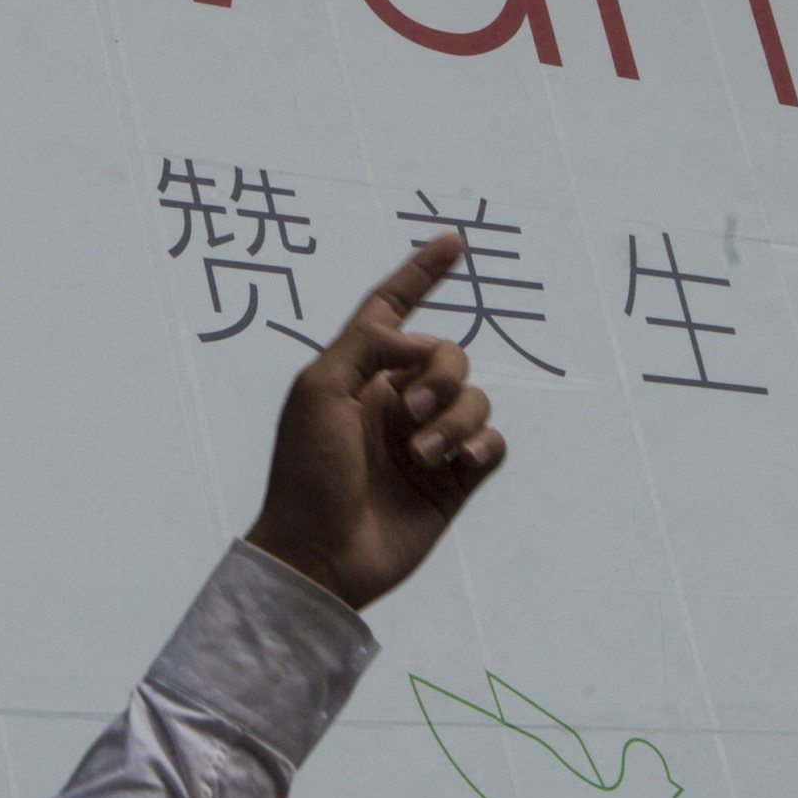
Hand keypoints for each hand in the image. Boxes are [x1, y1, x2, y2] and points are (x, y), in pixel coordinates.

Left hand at [243, 233, 504, 609]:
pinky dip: (480, 444)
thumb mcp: (318, 392)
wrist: (320, 553)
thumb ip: (366, 345)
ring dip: (454, 419)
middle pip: (449, 354)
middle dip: (441, 374)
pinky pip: (492, 442)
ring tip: (422, 455)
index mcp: (359, 375)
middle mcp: (395, 402)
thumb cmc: (304, 473)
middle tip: (411, 411)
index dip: (421, 274)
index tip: (453, 243)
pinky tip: (455, 462)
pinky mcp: (453, 481)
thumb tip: (419, 339)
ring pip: (475, 398)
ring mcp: (427, 440)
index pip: (393, 310)